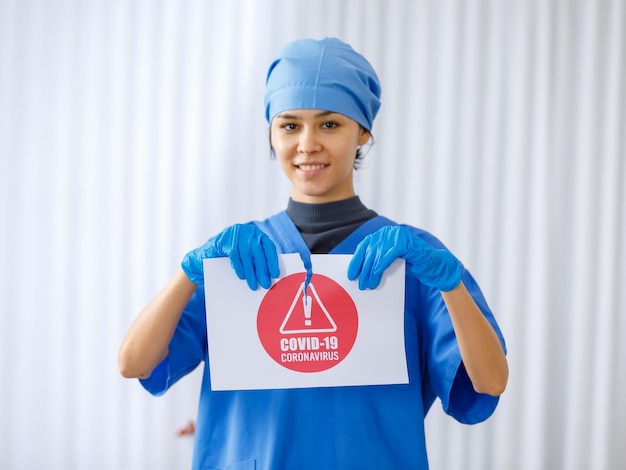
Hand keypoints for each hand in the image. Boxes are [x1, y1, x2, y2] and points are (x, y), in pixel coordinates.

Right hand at [181, 224, 279, 289]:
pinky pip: (234, 254)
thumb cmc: (233, 256)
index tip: (275, 275)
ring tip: (253, 284)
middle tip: (265, 284)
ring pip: (246, 254)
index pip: (268, 247)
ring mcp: (236, 233)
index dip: (272, 261)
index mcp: (257, 234)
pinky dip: (239, 266)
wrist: (209, 253)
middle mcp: (248, 231)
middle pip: (258, 251)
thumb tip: (271, 275)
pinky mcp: (224, 238)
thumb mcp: (248, 255)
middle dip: (262, 269)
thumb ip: (259, 260)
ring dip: (250, 271)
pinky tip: (242, 276)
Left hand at [347, 225, 461, 290]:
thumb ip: (376, 261)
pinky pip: (388, 255)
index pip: (364, 246)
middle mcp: (388, 232)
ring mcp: (397, 234)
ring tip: (368, 285)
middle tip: (360, 284)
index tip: (351, 275)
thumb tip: (358, 272)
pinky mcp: (405, 241)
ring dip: (370, 271)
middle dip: (363, 269)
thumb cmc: (411, 265)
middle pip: (370, 251)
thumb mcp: (389, 263)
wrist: (434, 267)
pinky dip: (380, 266)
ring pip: (377, 253)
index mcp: (382, 234)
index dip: (356, 261)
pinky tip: (375, 277)